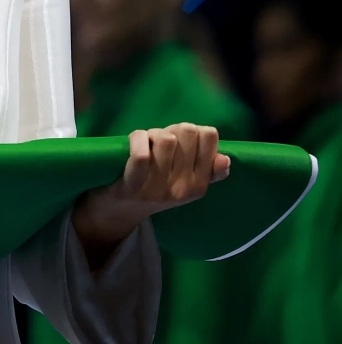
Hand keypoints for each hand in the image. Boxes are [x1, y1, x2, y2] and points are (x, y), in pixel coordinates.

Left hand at [72, 123, 229, 268]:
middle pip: (188, 131)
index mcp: (199, 185)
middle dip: (172, 130)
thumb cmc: (153, 187)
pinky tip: (135, 141)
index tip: (180, 142)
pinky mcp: (133, 187)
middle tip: (160, 143)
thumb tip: (225, 159)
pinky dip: (138, 139)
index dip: (193, 130)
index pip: (210, 136)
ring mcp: (158, 189)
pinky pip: (141, 155)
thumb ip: (208, 171)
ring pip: (166, 139)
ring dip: (153, 134)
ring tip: (146, 144)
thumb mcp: (185, 183)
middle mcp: (183, 188)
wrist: (118, 214)